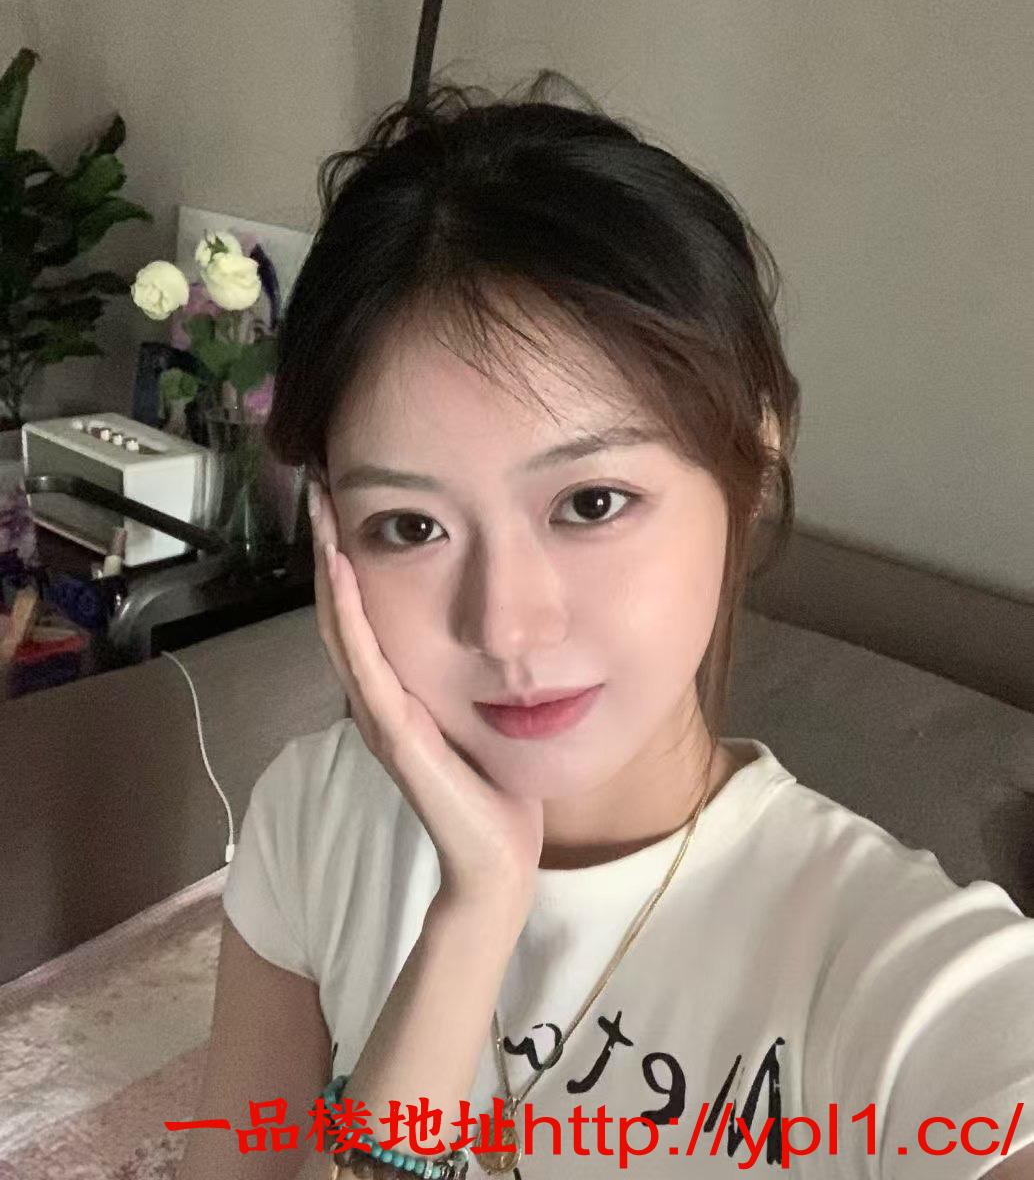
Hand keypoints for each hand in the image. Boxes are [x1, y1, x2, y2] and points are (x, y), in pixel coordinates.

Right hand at [308, 478, 543, 912]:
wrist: (495, 862)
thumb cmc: (493, 790)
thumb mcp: (479, 715)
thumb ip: (470, 676)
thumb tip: (492, 631)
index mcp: (396, 691)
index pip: (360, 612)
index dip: (345, 557)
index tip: (345, 499)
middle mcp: (378, 698)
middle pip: (340, 610)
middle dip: (329, 547)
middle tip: (320, 486)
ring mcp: (380, 716)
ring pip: (342, 628)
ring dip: (329, 568)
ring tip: (322, 512)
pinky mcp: (396, 735)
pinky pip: (366, 664)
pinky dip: (349, 616)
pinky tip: (343, 572)